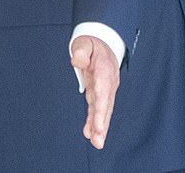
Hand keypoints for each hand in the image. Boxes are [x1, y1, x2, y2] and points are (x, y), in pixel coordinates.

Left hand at [70, 35, 119, 149]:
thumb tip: (77, 62)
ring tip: (97, 142)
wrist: (103, 44)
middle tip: (98, 141)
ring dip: (100, 127)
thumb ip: (81, 51)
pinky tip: (90, 133)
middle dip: (102, 124)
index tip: (98, 125)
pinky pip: (98, 109)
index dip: (101, 110)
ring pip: (103, 111)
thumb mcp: (85, 42)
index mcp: (104, 71)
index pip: (103, 93)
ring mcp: (105, 89)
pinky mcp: (100, 93)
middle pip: (106, 106)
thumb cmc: (93, 44)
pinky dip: (95, 121)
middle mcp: (108, 83)